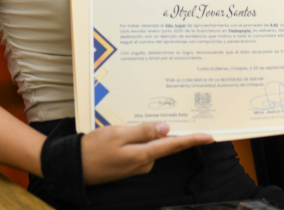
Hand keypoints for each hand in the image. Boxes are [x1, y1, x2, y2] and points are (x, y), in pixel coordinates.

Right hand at [80, 122, 212, 184]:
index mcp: (143, 155)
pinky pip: (142, 149)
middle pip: (166, 145)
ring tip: (159, 116)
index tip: (210, 136)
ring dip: (157, 134)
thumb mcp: (117, 134)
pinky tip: (139, 129)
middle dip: (178, 133)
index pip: (174, 146)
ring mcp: (136, 165)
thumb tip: (166, 129)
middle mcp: (143, 163)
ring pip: (153, 146)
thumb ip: (143, 131)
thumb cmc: (93, 149)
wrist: (73, 167)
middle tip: (190, 117)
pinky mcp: (128, 165)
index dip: (193, 140)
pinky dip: (145, 139)